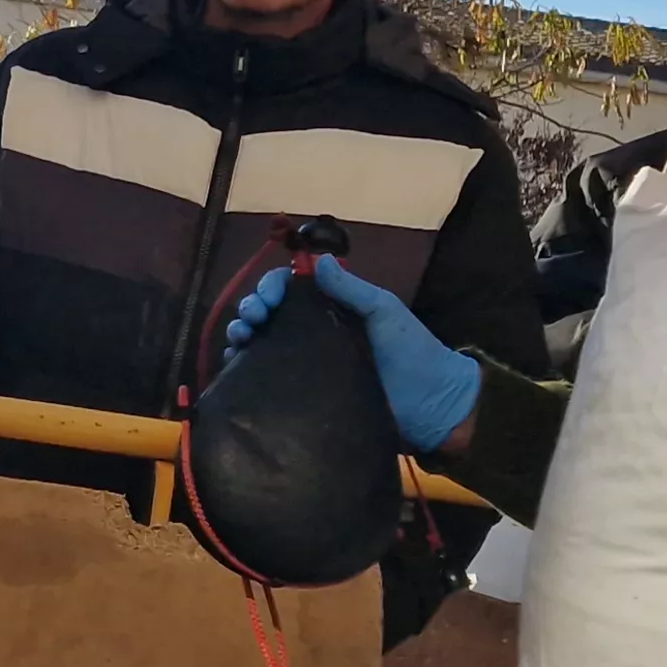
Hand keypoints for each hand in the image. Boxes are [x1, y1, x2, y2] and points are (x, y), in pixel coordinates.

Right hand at [223, 256, 481, 451]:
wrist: (430, 406)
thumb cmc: (413, 352)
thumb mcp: (384, 311)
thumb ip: (352, 288)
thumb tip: (317, 260)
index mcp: (333, 309)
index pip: (291, 288)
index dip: (272, 287)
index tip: (267, 297)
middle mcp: (314, 333)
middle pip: (269, 314)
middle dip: (251, 308)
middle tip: (252, 318)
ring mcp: (307, 365)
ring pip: (262, 344)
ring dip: (242, 334)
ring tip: (240, 339)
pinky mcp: (304, 395)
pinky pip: (268, 378)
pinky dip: (246, 368)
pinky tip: (237, 365)